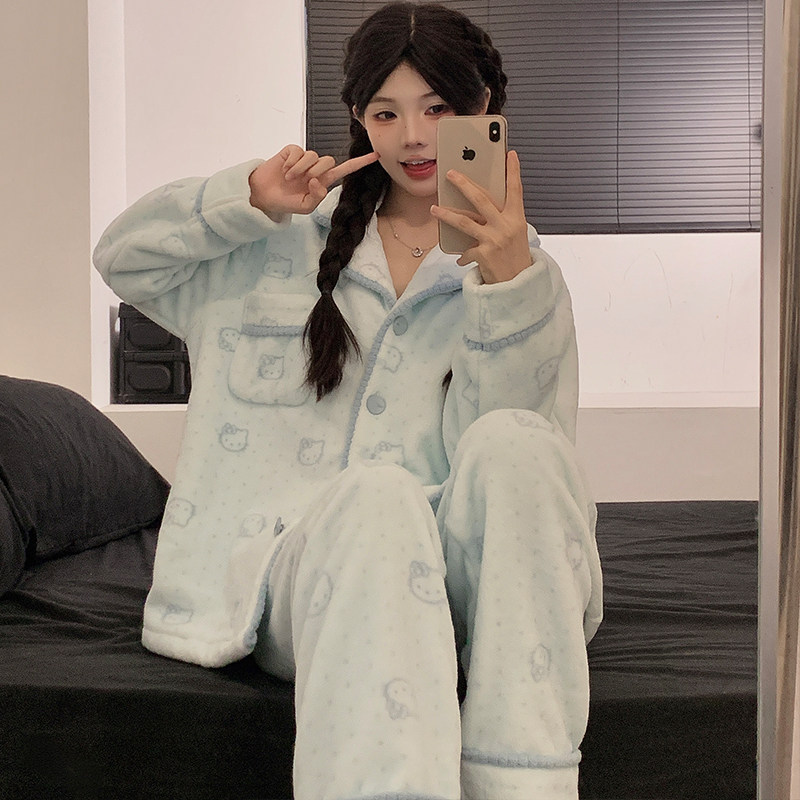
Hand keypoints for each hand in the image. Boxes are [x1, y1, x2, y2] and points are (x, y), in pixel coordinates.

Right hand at [249, 145, 379, 221]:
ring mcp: (304, 159)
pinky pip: (298, 151)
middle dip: (316, 171)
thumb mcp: (305, 207)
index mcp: (323, 181)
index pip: (345, 170)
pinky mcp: (291, 151)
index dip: (360, 163)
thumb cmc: (287, 202)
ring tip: (289, 178)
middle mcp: (316, 168)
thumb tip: (318, 181)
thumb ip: (317, 197)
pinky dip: (291, 162)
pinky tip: (284, 169)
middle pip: (328, 160)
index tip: (376, 155)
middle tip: (302, 181)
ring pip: (312, 155)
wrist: (264, 195)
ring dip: (300, 168)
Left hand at [430, 150, 532, 282]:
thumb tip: (479, 206)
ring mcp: (494, 240)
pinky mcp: (483, 254)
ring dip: (447, 215)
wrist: (518, 285)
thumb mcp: (515, 234)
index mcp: (516, 219)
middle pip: (481, 199)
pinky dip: (462, 254)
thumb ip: (501, 219)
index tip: (510, 154)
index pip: (516, 190)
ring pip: (465, 222)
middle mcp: (506, 226)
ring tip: (434, 209)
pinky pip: (466, 249)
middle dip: (464, 184)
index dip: (513, 172)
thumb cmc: (515, 257)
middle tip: (450, 174)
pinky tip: (459, 258)